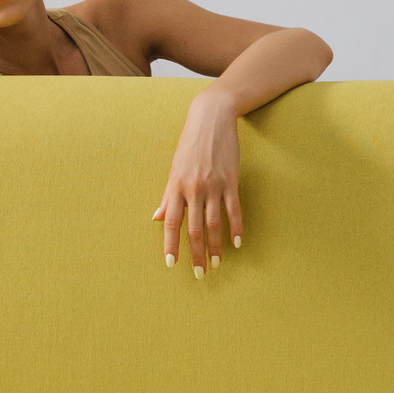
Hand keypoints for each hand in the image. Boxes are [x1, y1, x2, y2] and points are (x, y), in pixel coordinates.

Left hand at [153, 89, 243, 277]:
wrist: (211, 119)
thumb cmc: (189, 144)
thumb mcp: (174, 169)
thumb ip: (167, 195)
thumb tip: (157, 218)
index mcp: (176, 186)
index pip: (172, 222)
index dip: (171, 244)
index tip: (171, 263)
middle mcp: (193, 188)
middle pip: (194, 228)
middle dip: (197, 253)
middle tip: (200, 274)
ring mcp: (213, 185)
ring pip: (214, 223)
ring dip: (216, 246)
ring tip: (217, 263)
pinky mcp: (231, 181)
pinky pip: (234, 210)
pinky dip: (236, 228)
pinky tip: (236, 243)